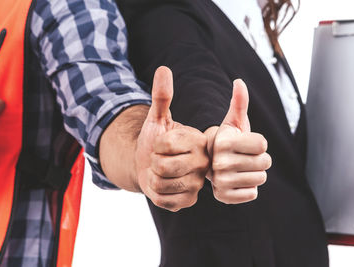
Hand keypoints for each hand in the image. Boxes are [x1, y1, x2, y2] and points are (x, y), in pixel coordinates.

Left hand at [135, 66, 208, 211]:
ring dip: (153, 177)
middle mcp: (203, 163)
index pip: (166, 144)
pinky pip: (163, 199)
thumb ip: (162, 96)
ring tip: (161, 172)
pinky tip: (162, 186)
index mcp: (199, 141)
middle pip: (163, 165)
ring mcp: (197, 183)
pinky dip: (155, 193)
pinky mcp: (189, 200)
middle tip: (160, 159)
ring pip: (161, 183)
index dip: (156, 144)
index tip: (162, 144)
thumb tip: (164, 69)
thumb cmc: (155, 141)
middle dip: (153, 162)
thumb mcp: (157, 119)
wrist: (150, 165)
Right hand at [206, 79, 270, 203]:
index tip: (246, 143)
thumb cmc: (228, 140)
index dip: (259, 143)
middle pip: (265, 162)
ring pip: (261, 179)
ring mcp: (221, 181)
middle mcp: (220, 163)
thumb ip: (239, 102)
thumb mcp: (233, 120)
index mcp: (224, 142)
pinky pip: (252, 194)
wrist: (210, 162)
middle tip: (245, 157)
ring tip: (241, 168)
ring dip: (255, 174)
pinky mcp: (223, 197)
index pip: (263, 145)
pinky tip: (237, 181)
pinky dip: (249, 188)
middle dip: (260, 159)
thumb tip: (239, 81)